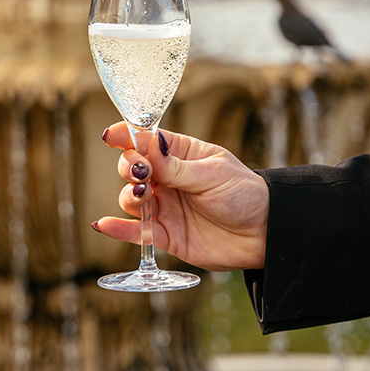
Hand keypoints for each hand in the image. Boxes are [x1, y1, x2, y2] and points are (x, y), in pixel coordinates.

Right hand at [94, 123, 268, 271]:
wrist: (266, 234)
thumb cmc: (244, 194)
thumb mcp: (213, 174)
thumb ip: (176, 166)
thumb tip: (147, 144)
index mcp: (179, 154)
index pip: (145, 139)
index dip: (126, 136)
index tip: (111, 136)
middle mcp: (167, 179)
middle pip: (132, 167)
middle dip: (129, 167)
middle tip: (140, 173)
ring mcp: (165, 206)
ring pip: (130, 198)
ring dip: (129, 195)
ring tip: (143, 195)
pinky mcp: (166, 234)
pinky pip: (137, 232)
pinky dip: (119, 228)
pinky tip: (104, 224)